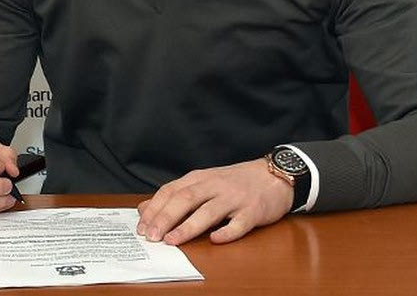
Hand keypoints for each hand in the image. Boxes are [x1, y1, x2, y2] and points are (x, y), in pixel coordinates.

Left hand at [136, 158, 293, 245]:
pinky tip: (216, 240)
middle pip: (186, 199)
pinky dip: (227, 232)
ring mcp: (235, 198)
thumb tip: (145, 208)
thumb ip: (176, 194)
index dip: (155, 208)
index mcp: (201, 178)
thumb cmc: (236, 182)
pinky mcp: (253, 210)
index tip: (141, 226)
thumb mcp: (204, 182)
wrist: (275, 175)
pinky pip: (239, 223)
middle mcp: (216, 185)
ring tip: (173, 240)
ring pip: (209, 211)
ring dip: (189, 226)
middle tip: (152, 235)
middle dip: (166, 217)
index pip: (172, 190)